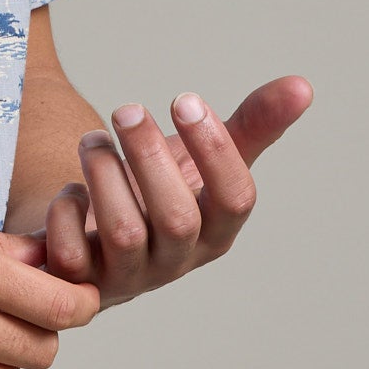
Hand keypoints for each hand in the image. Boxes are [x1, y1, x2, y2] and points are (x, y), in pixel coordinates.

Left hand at [18, 76, 311, 309]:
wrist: (95, 239)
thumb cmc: (156, 194)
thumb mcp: (202, 161)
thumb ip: (250, 126)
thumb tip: (302, 85)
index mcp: (216, 231)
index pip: (236, 201)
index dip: (215, 149)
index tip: (185, 98)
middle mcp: (177, 260)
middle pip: (178, 219)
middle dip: (151, 157)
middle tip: (127, 109)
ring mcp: (128, 276)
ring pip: (124, 233)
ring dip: (105, 174)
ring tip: (93, 140)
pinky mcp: (80, 283)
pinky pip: (70, 256)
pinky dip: (67, 214)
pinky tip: (71, 190)